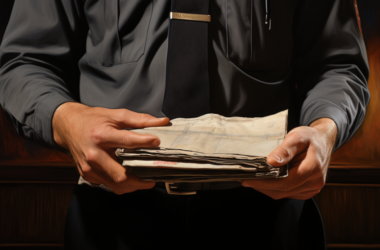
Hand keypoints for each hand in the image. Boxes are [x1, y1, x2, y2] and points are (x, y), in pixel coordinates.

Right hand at [52, 102, 169, 194]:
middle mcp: (94, 154)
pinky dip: (122, 184)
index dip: (145, 142)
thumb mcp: (116, 115)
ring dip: (133, 185)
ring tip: (145, 180)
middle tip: (154, 176)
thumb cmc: (92, 120)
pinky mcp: (87, 175)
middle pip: (121, 175)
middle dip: (141, 180)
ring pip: (116, 185)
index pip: (127, 142)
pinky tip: (130, 177)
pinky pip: (108, 185)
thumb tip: (162, 122)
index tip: (157, 142)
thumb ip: (140, 120)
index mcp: (101, 136)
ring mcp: (89, 168)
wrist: (68, 126)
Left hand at [241, 118, 337, 199]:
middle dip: (262, 187)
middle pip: (283, 191)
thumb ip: (285, 150)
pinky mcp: (308, 190)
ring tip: (253, 180)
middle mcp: (314, 182)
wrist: (323, 141)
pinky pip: (288, 194)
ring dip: (267, 189)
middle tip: (245, 180)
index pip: (285, 182)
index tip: (248, 180)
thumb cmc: (310, 137)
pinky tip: (266, 181)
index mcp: (312, 169)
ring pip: (284, 194)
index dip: (264, 183)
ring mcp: (312, 188)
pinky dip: (275, 189)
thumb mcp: (297, 136)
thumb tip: (271, 162)